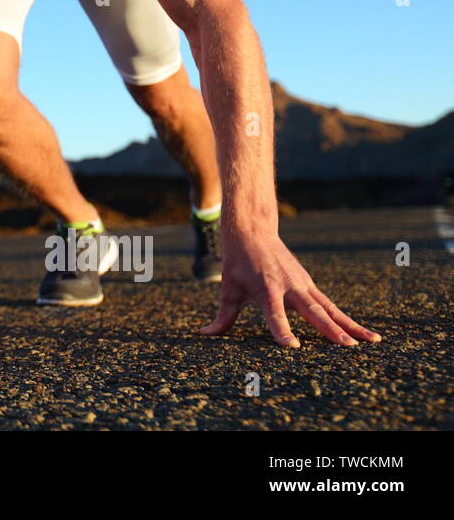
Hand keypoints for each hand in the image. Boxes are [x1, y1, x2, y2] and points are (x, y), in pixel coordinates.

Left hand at [200, 230, 381, 346]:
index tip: (291, 346)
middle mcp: (288, 287)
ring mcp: (303, 285)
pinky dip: (346, 318)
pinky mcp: (309, 285)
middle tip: (347, 347)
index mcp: (266, 289)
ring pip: (329, 308)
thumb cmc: (238, 263)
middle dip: (329, 329)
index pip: (273, 314)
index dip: (281, 330)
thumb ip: (222, 316)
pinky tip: (364, 333)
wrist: (253, 230)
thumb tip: (205, 334)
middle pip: (311, 311)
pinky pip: (330, 305)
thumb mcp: (227, 288)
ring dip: (350, 325)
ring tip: (372, 341)